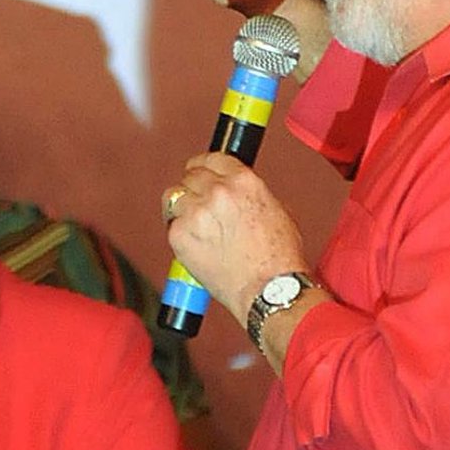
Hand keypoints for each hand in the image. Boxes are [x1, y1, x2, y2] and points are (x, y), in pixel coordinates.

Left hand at [163, 152, 308, 325]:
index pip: (213, 158)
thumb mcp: (275, 209)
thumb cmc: (279, 258)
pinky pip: (171, 224)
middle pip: (191, 175)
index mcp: (243, 181)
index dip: (205, 166)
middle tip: (198, 204)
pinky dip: (179, 232)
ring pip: (174, 196)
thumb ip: (248, 193)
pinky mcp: (181, 235)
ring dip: (182, 208)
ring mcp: (197, 212)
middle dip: (194, 187)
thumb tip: (233, 189)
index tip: (200, 171)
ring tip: (194, 225)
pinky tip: (194, 243)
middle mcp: (218, 192)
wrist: (270, 290)